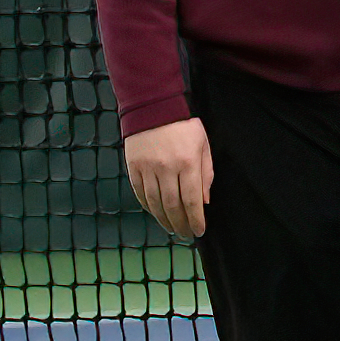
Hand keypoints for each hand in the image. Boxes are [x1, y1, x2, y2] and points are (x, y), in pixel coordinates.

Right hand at [124, 118, 212, 237]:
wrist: (154, 105)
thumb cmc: (184, 125)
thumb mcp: (203, 144)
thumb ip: (206, 173)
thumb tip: (204, 202)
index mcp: (187, 162)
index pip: (192, 200)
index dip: (196, 220)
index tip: (199, 231)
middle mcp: (167, 168)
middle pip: (173, 206)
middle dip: (181, 225)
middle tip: (186, 235)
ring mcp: (148, 168)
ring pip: (155, 204)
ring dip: (164, 221)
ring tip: (173, 229)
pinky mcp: (133, 167)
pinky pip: (140, 194)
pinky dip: (149, 208)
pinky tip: (156, 214)